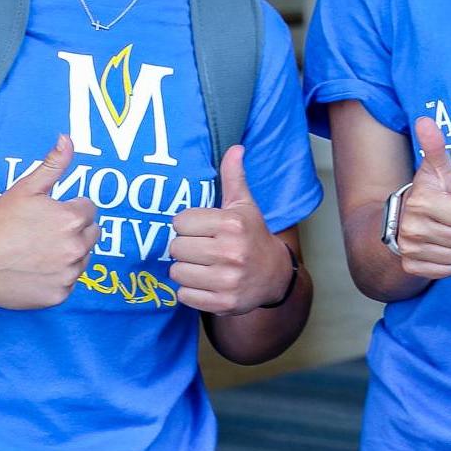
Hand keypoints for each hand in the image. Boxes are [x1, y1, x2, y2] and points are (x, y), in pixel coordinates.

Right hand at [0, 134, 98, 309]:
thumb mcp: (25, 188)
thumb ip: (53, 164)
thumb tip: (68, 139)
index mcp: (72, 219)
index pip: (88, 209)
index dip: (68, 209)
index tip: (47, 215)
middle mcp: (77, 248)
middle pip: (91, 234)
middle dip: (74, 231)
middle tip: (42, 233)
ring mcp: (69, 274)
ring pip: (81, 259)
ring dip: (67, 254)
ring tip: (36, 251)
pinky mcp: (59, 296)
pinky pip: (68, 282)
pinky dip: (56, 278)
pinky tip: (33, 270)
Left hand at [170, 146, 292, 314]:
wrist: (274, 275)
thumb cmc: (252, 235)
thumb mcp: (244, 205)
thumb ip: (234, 176)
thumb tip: (236, 147)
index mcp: (232, 224)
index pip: (180, 221)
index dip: (187, 224)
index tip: (200, 228)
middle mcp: (231, 252)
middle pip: (176, 247)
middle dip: (184, 247)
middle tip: (200, 248)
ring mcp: (227, 280)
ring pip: (177, 272)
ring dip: (185, 269)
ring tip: (202, 265)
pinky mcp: (223, 303)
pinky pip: (184, 295)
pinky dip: (190, 290)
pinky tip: (205, 282)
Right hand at [392, 117, 450, 280]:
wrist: (401, 223)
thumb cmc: (430, 193)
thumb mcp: (437, 169)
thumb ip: (435, 146)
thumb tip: (425, 120)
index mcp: (421, 201)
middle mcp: (412, 227)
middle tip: (449, 220)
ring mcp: (410, 249)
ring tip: (444, 233)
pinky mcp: (412, 267)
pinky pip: (449, 270)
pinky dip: (448, 262)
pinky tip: (438, 249)